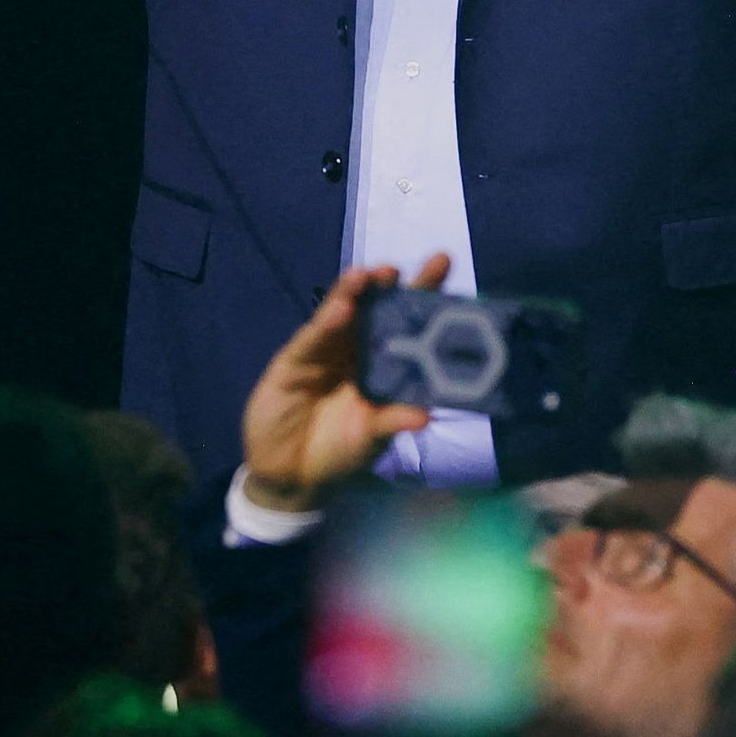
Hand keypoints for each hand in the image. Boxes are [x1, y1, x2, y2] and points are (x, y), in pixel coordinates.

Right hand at [235, 256, 448, 513]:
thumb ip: (392, 422)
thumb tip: (425, 416)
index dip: (423, 292)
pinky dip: (325, 324)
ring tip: (368, 275)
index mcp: (382, 362)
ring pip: (340, 315)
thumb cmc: (340, 451)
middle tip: (398, 267)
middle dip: (386, 284)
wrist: (292, 476)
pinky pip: (312, 340)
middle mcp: (355, 349)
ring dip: (353, 294)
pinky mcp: (294, 361)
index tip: (443, 260)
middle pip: (373, 308)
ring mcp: (324, 351)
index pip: (406, 322)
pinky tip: (340, 309)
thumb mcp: (372, 438)